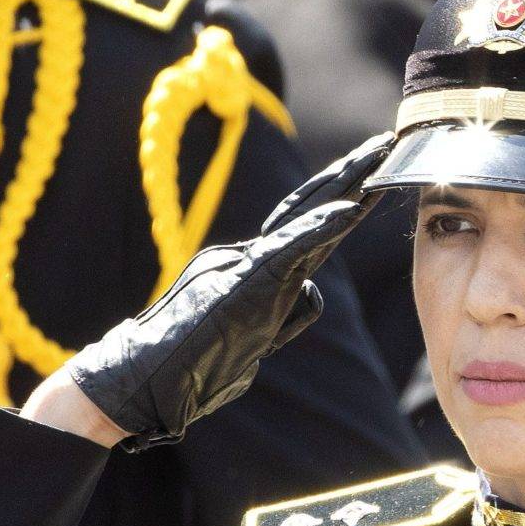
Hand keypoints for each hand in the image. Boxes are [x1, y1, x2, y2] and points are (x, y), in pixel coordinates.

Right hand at [59, 132, 394, 449]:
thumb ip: (280, 315)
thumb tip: (309, 298)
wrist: (140, 381)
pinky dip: (320, 228)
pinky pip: (289, 248)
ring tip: (379, 159)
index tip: (376, 179)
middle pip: (311, 211)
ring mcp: (248, 266)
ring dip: (346, 189)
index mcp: (256, 270)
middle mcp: (254, 258)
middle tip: (384, 144)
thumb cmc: (186, 366)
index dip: (342, 203)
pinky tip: (350, 209)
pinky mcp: (243, 280)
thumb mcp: (247, 339)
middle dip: (351, 178)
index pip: (308, 229)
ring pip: (307, 220)